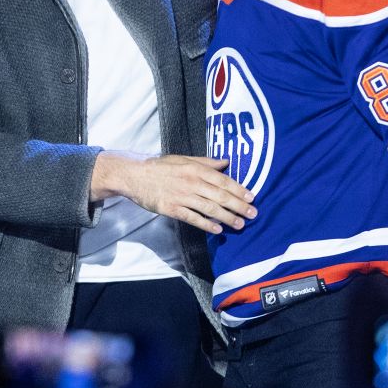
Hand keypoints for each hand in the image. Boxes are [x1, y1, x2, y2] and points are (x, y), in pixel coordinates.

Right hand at [91, 151, 255, 233]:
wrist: (135, 176)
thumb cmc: (160, 167)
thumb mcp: (183, 158)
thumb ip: (206, 161)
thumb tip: (226, 161)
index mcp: (195, 168)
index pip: (222, 180)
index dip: (238, 189)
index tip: (251, 197)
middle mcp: (191, 182)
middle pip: (220, 195)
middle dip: (239, 205)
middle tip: (253, 213)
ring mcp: (182, 196)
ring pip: (209, 208)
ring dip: (227, 217)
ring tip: (240, 224)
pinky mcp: (172, 209)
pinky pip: (193, 218)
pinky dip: (206, 224)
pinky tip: (217, 230)